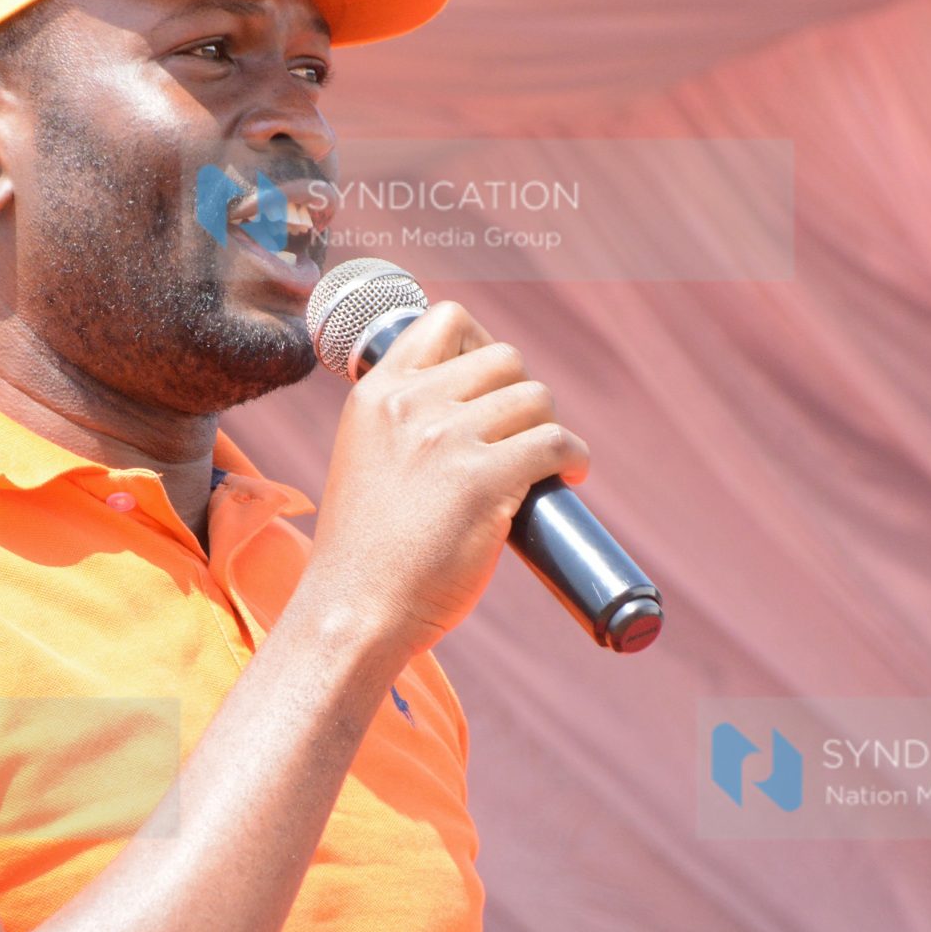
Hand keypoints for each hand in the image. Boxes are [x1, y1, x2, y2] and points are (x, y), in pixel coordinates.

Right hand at [298, 302, 590, 661]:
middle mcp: (410, 405)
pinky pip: (556, 442)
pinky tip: (570, 475)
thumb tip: (479, 402)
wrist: (355, 611)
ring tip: (546, 461)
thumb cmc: (367, 552)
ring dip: (550, 428)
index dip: (483, 344)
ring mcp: (447, 439)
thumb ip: (405, 422)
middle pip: (504, 358)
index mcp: (376, 394)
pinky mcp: (484, 481)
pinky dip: (575, 458)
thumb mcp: (366, 458)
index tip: (493, 386)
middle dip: (522, 395)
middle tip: (520, 437)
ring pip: (536, 398)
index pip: (446, 320)